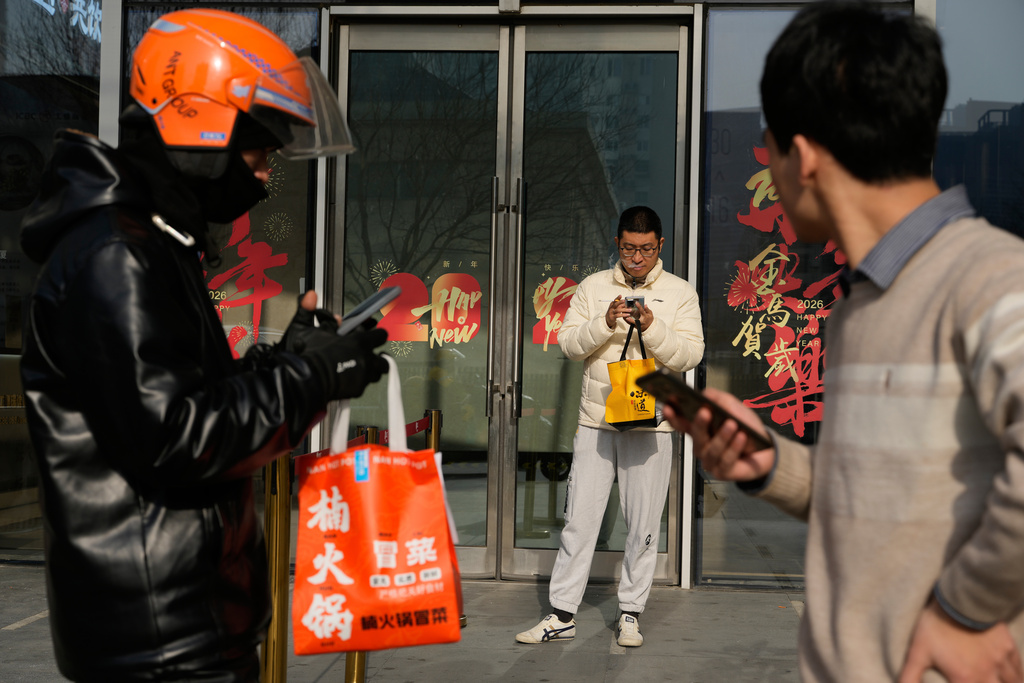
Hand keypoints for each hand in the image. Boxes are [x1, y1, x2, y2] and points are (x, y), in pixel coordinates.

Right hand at [281, 291, 389, 399]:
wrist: (307, 381)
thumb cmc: (309, 355)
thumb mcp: (305, 329)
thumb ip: (309, 310)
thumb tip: (311, 295)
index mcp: (359, 342)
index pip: (381, 335)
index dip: (377, 334)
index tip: (374, 335)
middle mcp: (366, 359)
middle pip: (384, 359)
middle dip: (378, 357)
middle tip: (370, 356)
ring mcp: (364, 376)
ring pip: (376, 373)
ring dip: (371, 370)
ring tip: (361, 368)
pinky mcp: (358, 390)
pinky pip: (364, 385)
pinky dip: (359, 382)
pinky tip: (350, 378)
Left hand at [606, 296, 650, 328]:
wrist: (649, 328)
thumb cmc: (649, 320)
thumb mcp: (650, 314)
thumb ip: (647, 309)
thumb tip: (645, 305)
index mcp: (645, 316)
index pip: (642, 311)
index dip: (639, 306)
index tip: (636, 302)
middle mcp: (641, 321)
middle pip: (634, 318)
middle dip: (630, 315)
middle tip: (625, 311)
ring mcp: (637, 325)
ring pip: (630, 322)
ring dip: (626, 318)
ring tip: (622, 313)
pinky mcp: (635, 326)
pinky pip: (629, 323)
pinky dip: (626, 320)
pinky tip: (623, 316)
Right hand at [662, 387, 773, 481]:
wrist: (767, 450)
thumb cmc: (746, 428)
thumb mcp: (734, 408)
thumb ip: (719, 399)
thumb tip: (704, 394)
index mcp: (700, 429)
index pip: (681, 423)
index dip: (672, 416)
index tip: (669, 406)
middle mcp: (702, 445)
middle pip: (695, 435)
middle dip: (699, 424)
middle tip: (705, 412)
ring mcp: (710, 460)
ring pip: (711, 450)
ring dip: (722, 436)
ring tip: (732, 424)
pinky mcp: (722, 472)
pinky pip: (725, 461)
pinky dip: (734, 448)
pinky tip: (741, 437)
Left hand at [900, 601, 1021, 682]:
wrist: (960, 599)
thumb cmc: (936, 626)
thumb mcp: (917, 652)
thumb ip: (909, 676)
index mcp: (965, 680)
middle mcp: (987, 676)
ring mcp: (1001, 662)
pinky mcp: (1008, 648)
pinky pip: (1018, 670)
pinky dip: (1016, 678)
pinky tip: (1013, 679)